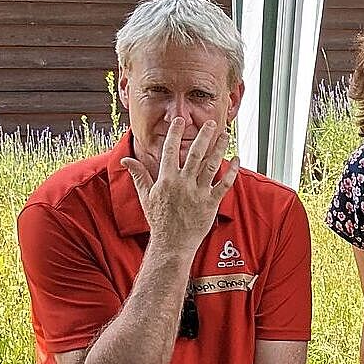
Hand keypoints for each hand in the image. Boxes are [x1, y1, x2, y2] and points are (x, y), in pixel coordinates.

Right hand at [120, 117, 238, 254]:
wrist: (172, 242)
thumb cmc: (158, 219)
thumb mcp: (145, 196)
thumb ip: (139, 175)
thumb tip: (126, 160)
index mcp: (166, 179)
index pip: (170, 150)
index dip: (176, 134)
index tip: (180, 120)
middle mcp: (183, 183)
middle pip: (195, 154)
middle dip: (204, 136)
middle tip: (212, 122)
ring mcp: (198, 193)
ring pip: (212, 165)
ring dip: (220, 148)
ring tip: (226, 135)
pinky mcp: (211, 203)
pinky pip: (224, 184)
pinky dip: (232, 171)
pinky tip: (237, 159)